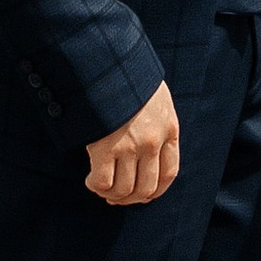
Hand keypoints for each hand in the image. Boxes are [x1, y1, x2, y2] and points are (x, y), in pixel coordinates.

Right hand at [85, 81, 180, 204]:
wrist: (107, 61)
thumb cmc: (128, 76)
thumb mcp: (155, 96)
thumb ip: (156, 122)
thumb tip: (149, 148)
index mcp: (169, 129)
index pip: (169, 174)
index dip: (155, 191)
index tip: (142, 196)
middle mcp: (153, 141)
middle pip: (146, 188)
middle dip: (131, 199)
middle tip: (117, 197)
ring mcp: (130, 146)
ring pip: (123, 190)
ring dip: (112, 195)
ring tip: (102, 188)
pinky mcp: (105, 148)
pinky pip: (102, 182)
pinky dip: (96, 186)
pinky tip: (91, 179)